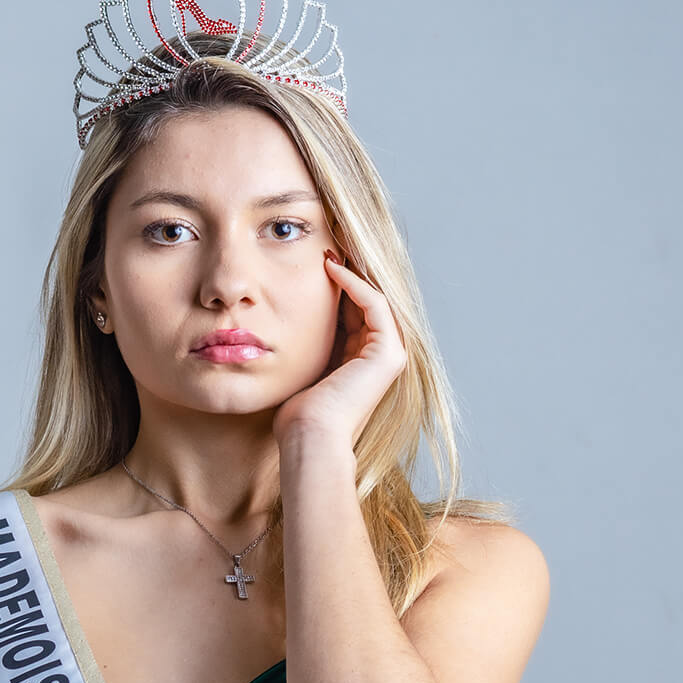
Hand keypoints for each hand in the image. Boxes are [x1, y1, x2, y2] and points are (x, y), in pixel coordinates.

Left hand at [272, 252, 408, 450]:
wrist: (309, 437)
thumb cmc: (299, 414)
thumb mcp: (306, 366)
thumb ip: (311, 341)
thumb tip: (291, 316)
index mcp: (364, 362)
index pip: (356, 311)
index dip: (339, 285)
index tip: (317, 261)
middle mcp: (383, 358)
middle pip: (369, 302)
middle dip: (349, 272)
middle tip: (326, 245)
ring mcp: (391, 356)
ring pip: (375, 298)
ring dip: (353, 272)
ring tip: (329, 251)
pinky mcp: (389, 353)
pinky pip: (374, 304)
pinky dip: (355, 284)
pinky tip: (331, 270)